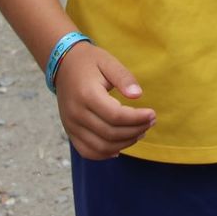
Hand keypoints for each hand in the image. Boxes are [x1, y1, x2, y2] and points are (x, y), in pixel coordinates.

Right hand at [54, 42, 156, 159]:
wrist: (63, 65)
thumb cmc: (90, 62)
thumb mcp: (109, 62)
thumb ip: (124, 78)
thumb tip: (138, 95)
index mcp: (86, 95)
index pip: (115, 116)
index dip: (137, 119)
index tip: (152, 114)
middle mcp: (76, 113)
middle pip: (110, 134)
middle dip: (135, 131)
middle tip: (151, 122)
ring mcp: (71, 125)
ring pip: (101, 147)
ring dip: (124, 144)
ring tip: (140, 132)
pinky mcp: (70, 132)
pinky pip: (88, 152)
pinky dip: (106, 153)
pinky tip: (121, 146)